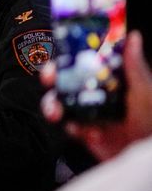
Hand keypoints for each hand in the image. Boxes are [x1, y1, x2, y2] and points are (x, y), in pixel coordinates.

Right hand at [41, 32, 151, 160]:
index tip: (59, 53)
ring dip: (53, 105)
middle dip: (52, 78)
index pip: (84, 62)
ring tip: (56, 112)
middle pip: (65, 81)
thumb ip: (134, 66)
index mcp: (110, 80)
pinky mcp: (86, 134)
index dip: (68, 56)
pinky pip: (70, 128)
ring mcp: (90, 114)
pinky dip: (74, 129)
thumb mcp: (145, 91)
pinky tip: (90, 132)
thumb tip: (133, 37)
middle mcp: (97, 94)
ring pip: (60, 104)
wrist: (148, 153)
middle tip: (49, 78)